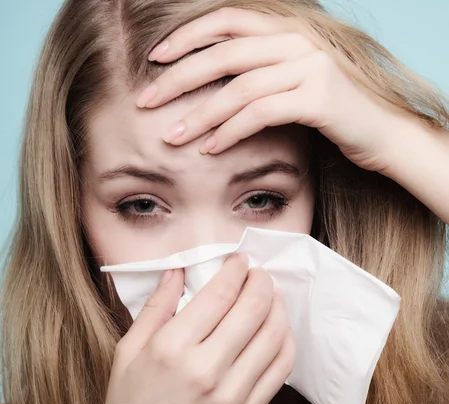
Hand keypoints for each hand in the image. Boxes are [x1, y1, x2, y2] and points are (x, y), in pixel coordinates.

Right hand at [105, 255, 294, 403]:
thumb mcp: (127, 353)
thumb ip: (155, 308)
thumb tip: (177, 271)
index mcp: (171, 349)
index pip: (219, 295)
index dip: (236, 270)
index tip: (240, 261)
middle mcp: (205, 368)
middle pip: (253, 309)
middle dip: (262, 282)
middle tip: (259, 275)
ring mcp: (232, 393)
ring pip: (274, 335)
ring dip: (278, 307)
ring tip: (271, 298)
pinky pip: (281, 367)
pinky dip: (286, 341)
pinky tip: (277, 330)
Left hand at [136, 7, 403, 172]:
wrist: (382, 134)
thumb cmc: (332, 114)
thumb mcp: (294, 84)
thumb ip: (260, 76)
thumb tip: (212, 88)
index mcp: (287, 31)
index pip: (228, 21)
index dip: (188, 36)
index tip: (155, 59)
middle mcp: (298, 41)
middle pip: (225, 53)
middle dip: (179, 78)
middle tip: (147, 102)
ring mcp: (311, 66)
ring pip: (240, 87)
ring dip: (200, 114)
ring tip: (172, 137)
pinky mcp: (320, 99)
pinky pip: (262, 113)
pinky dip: (230, 131)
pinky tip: (210, 148)